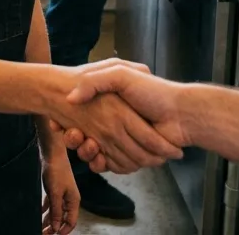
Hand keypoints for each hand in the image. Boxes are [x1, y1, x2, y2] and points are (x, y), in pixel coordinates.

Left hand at [41, 151, 78, 233]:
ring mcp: (62, 194)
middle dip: (53, 227)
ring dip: (48, 220)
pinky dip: (45, 210)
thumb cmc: (56, 171)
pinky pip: (50, 204)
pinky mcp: (54, 189)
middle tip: (43, 233)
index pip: (70, 222)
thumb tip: (56, 227)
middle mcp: (69, 199)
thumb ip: (56, 211)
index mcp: (73, 201)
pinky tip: (39, 215)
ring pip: (55, 212)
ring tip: (39, 228)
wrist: (52, 153)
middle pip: (62, 218)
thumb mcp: (55, 193)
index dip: (63, 231)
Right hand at [61, 64, 190, 173]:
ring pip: (94, 151)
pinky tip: (98, 156)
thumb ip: (95, 81)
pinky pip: (109, 164)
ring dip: (86, 151)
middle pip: (84, 136)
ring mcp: (120, 140)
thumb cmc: (152, 92)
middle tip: (71, 134)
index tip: (58, 123)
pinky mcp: (128, 155)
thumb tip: (71, 98)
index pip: (80, 117)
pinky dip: (102, 163)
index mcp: (109, 105)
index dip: (68, 123)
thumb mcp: (120, 74)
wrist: (180, 113)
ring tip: (85, 143)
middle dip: (74, 138)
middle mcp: (113, 123)